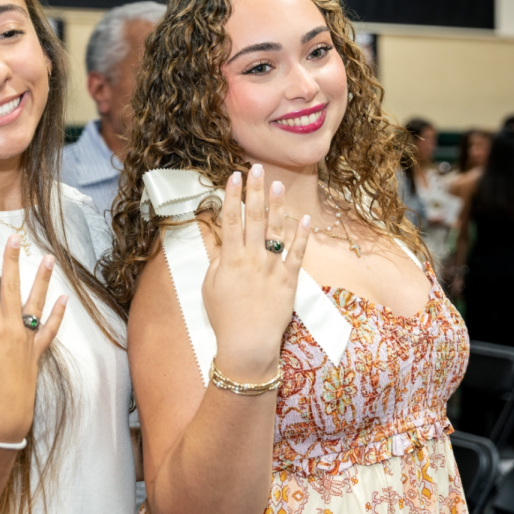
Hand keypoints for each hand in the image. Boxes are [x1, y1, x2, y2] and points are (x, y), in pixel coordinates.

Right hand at [0, 236, 66, 443]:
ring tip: (48, 258)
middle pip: (11, 289)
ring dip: (41, 280)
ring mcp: (27, 342)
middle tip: (14, 238)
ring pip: (35, 304)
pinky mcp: (36, 355)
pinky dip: (57, 314)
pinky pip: (49, 330)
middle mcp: (13, 330)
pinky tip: (64, 300)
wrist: (6, 423)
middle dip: (11, 262)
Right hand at [203, 165, 310, 381]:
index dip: (232, 196)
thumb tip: (220, 239)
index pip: (230, 220)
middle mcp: (252, 259)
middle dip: (254, 191)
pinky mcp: (290, 280)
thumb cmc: (224, 317)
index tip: (233, 176)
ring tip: (278, 184)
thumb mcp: (210, 286)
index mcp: (230, 259)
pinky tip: (304, 217)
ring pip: (275, 231)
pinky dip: (301, 235)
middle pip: (253, 218)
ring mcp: (272, 268)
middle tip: (256, 168)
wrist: (248, 344)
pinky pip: (297, 253)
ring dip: (277, 205)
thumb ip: (216, 260)